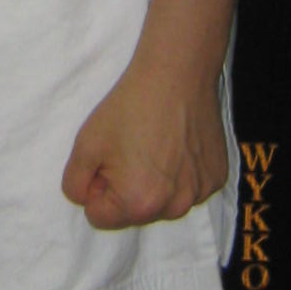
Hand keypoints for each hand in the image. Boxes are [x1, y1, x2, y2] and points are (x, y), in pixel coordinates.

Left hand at [61, 51, 228, 230]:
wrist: (177, 73)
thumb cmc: (129, 106)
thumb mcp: (84, 144)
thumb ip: (74, 183)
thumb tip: (86, 199)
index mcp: (138, 204)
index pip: (99, 216)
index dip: (96, 185)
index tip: (107, 157)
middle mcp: (174, 207)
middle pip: (133, 212)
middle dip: (125, 188)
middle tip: (131, 148)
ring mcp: (199, 194)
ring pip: (163, 202)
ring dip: (155, 183)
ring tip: (156, 143)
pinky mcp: (216, 178)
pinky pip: (188, 188)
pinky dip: (181, 173)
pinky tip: (178, 143)